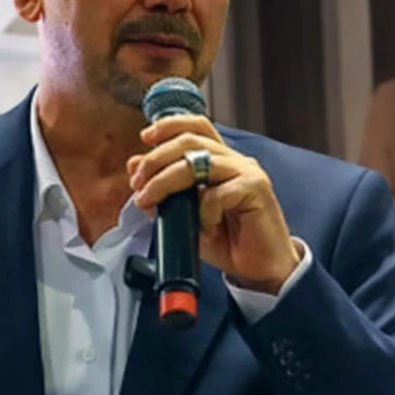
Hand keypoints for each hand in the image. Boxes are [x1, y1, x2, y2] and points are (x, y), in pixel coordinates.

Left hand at [128, 115, 300, 293]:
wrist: (259, 269)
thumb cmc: (226, 241)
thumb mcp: (184, 215)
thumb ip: (162, 190)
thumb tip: (134, 165)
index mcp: (220, 160)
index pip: (196, 126)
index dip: (169, 125)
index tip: (145, 138)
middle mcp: (234, 160)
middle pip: (190, 140)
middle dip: (156, 158)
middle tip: (137, 182)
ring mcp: (247, 172)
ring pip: (198, 162)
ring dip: (165, 180)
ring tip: (149, 200)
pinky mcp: (256, 189)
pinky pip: (216, 193)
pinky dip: (202, 212)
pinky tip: (205, 229)